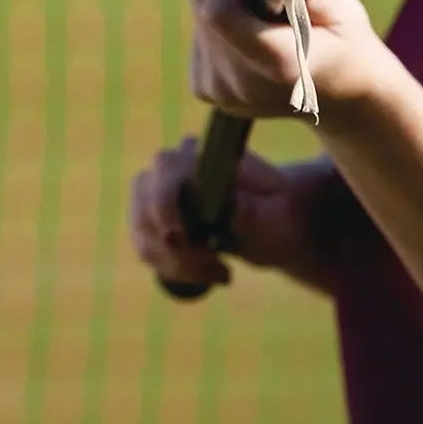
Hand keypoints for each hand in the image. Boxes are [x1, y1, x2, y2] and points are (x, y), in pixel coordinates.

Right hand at [128, 139, 337, 291]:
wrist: (273, 221)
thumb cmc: (278, 212)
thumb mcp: (276, 215)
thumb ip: (253, 211)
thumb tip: (230, 206)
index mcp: (203, 151)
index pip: (166, 167)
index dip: (164, 203)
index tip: (179, 240)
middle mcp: (170, 166)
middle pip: (145, 205)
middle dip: (174, 248)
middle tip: (218, 267)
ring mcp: (154, 192)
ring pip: (144, 234)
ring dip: (178, 264)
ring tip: (222, 272)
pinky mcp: (150, 220)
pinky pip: (147, 250)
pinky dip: (175, 269)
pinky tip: (210, 272)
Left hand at [187, 0, 393, 120]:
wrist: (340, 95)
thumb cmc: (343, 43)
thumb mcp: (345, 12)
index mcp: (278, 63)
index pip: (219, 12)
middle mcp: (241, 82)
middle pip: (204, 8)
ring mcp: (220, 90)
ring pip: (198, 18)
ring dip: (227, 6)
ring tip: (265, 21)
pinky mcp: (205, 88)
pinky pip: (198, 36)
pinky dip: (220, 27)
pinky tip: (251, 38)